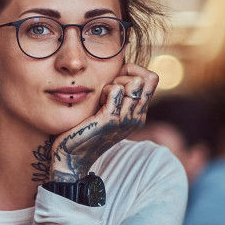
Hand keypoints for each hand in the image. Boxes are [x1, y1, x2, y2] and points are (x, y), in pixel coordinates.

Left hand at [47, 63, 158, 181]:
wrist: (72, 156)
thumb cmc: (85, 129)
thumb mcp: (108, 110)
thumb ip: (119, 94)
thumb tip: (122, 69)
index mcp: (138, 114)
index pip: (152, 78)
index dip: (134, 72)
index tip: (115, 81)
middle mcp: (137, 118)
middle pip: (147, 78)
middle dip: (126, 75)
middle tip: (108, 89)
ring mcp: (126, 120)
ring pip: (134, 83)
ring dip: (115, 82)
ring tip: (103, 97)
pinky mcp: (110, 121)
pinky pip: (116, 90)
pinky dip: (105, 90)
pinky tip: (97, 102)